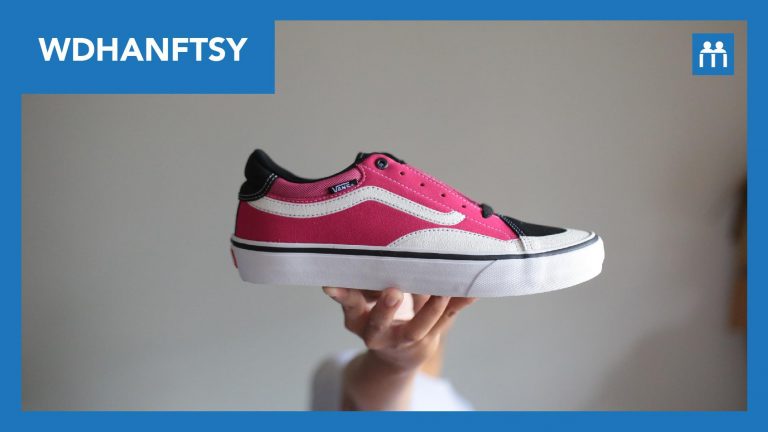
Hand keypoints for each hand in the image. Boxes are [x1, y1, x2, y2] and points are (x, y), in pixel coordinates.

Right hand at [322, 287, 474, 371]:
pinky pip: (445, 321)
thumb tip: (373, 240)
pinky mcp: (428, 339)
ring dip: (430, 308)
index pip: (349, 306)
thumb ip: (366, 280)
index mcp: (358, 319)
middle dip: (385, 309)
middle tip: (392, 292)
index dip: (341, 296)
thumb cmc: (380, 314)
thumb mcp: (365, 300)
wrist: (396, 357)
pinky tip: (473, 292)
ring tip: (442, 291)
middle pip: (379, 324)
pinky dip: (459, 305)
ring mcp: (404, 340)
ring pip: (416, 328)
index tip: (331, 285)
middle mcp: (378, 334)